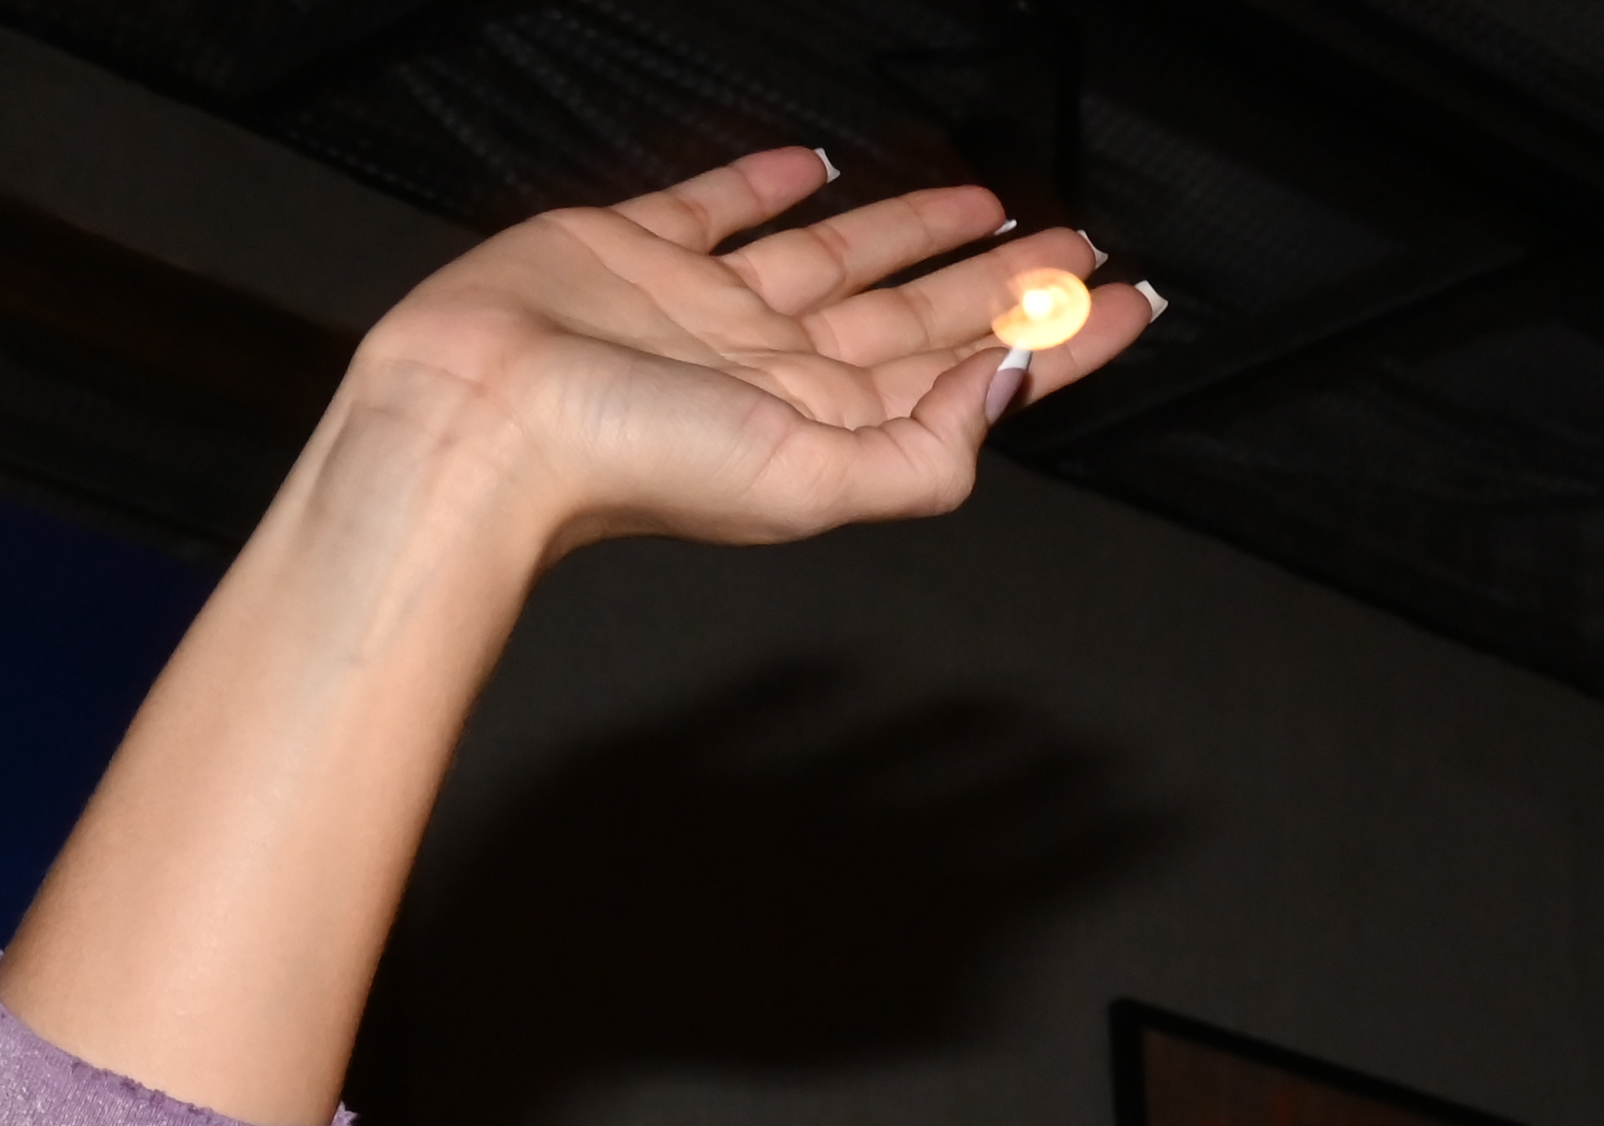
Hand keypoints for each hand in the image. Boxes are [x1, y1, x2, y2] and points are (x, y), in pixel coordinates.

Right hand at [352, 152, 1141, 560]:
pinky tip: (808, 166)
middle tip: (1074, 248)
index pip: (972, 378)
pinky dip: (765, 185)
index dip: (1054, 345)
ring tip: (985, 203)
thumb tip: (1008, 386)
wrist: (480, 425)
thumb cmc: (624, 467)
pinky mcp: (635, 252)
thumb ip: (925, 449)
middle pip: (923, 318)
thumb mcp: (811, 481)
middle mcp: (778, 371)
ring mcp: (708, 311)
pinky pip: (720, 209)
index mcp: (826, 428)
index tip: (1123, 308)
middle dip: (1005, 285)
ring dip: (913, 229)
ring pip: (840, 258)